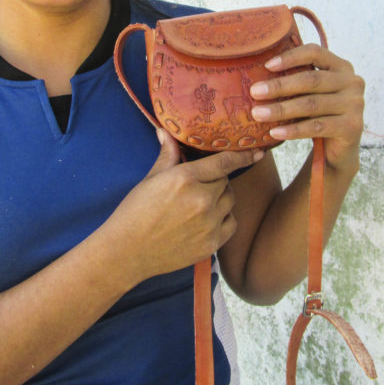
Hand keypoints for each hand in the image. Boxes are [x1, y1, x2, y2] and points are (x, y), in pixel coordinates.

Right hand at [108, 130, 263, 279]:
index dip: (242, 156)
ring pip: (230, 201)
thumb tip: (167, 132)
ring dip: (221, 198)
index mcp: (185, 179)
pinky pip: (232, 223)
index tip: (257, 152)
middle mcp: (201, 200)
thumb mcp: (150, 179)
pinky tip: (208, 219)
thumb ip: (167, 156)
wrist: (126, 252)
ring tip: (201, 202)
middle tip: (200, 185)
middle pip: (226, 181)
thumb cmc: (134, 212)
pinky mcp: (211, 244)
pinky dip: (225, 219)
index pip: (224, 162)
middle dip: (216, 180)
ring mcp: (208, 223)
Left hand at [248, 43, 364, 170]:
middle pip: (311, 80)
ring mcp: (355, 104)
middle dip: (280, 86)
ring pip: (311, 104)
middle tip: (255, 92)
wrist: (339, 149)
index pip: (315, 52)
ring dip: (281, 109)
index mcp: (341, 66)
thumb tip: (258, 73)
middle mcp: (352, 82)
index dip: (291, 57)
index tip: (266, 66)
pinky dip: (293, 130)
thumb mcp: (312, 93)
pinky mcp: (352, 127)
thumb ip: (298, 80)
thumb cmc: (318, 115)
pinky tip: (275, 132)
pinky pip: (316, 127)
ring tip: (258, 113)